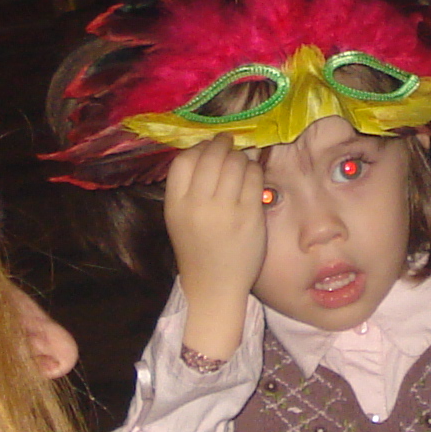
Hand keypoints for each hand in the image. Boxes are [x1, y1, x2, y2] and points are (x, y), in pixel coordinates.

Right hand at [162, 136, 263, 361]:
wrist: (213, 287)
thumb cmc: (197, 251)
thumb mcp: (179, 219)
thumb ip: (188, 188)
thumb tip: (209, 151)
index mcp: (176, 205)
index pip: (183, 161)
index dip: (197, 148)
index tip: (207, 148)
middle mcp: (198, 204)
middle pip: (211, 156)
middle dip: (222, 144)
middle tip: (228, 144)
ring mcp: (226, 210)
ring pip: (235, 163)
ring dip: (240, 157)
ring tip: (242, 162)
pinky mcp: (250, 216)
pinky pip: (255, 178)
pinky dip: (255, 170)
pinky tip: (253, 175)